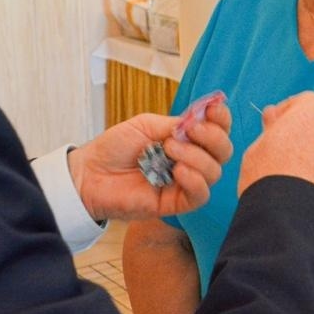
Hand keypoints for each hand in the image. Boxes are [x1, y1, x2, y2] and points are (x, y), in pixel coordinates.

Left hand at [68, 101, 231, 218]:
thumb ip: (177, 123)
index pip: (218, 130)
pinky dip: (195, 180)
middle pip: (224, 151)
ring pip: (214, 172)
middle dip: (213, 137)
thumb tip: (202, 118)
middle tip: (190, 130)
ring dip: (197, 156)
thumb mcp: (147, 124)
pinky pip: (200, 195)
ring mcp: (184, 183)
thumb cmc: (115, 147)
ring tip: (169, 150)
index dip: (222, 119)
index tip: (212, 109)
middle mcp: (191, 160)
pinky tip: (177, 171)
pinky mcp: (176, 203)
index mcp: (186, 139)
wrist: (90, 173)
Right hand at [237, 91, 313, 210]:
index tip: (279, 120)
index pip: (311, 100)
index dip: (295, 107)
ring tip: (304, 168)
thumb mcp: (256, 150)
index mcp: (305, 122)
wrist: (286, 221)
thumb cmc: (264, 182)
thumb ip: (271, 129)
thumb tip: (275, 115)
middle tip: (295, 140)